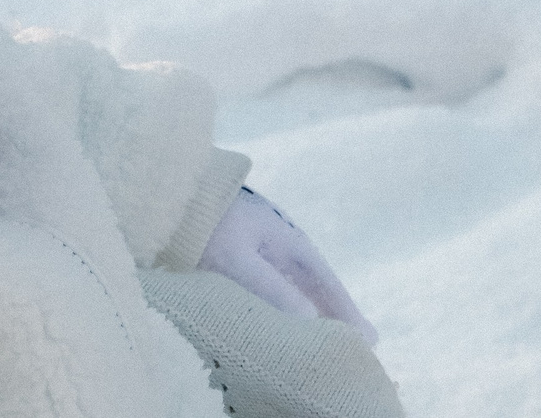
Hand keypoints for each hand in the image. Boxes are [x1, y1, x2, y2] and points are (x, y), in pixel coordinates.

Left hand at [197, 187, 377, 345]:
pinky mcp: (241, 255)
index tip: (368, 340)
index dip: (347, 312)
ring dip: (312, 312)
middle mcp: (282, 246)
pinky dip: (287, 306)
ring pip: (296, 288)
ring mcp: (263, 249)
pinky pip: (274, 287)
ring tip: (325, 340)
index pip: (327, 284)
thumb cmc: (206, 226)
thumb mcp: (238, 259)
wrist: (172, 193)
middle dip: (335, 315)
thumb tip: (311, 322)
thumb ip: (273, 289)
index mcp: (290, 242)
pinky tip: (284, 322)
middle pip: (316, 287)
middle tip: (357, 347)